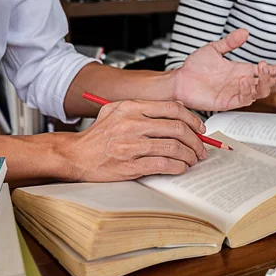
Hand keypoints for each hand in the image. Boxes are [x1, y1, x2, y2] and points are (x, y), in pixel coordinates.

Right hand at [64, 100, 206, 181]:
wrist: (76, 155)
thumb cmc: (98, 135)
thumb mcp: (117, 110)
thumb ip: (143, 107)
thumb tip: (175, 109)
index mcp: (131, 107)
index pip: (173, 108)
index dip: (192, 119)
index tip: (199, 128)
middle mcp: (132, 123)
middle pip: (177, 128)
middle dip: (196, 141)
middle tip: (200, 148)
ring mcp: (131, 145)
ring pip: (173, 147)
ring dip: (189, 155)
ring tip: (192, 159)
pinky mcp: (130, 165)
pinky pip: (163, 165)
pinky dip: (177, 167)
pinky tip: (180, 167)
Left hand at [172, 29, 275, 110]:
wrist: (179, 80)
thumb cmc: (195, 67)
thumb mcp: (214, 49)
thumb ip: (230, 41)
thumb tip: (245, 32)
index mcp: (244, 70)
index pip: (270, 71)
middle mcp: (244, 82)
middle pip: (272, 83)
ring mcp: (237, 93)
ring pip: (261, 91)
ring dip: (267, 81)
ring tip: (265, 68)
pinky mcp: (228, 102)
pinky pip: (244, 98)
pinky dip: (248, 89)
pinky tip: (247, 78)